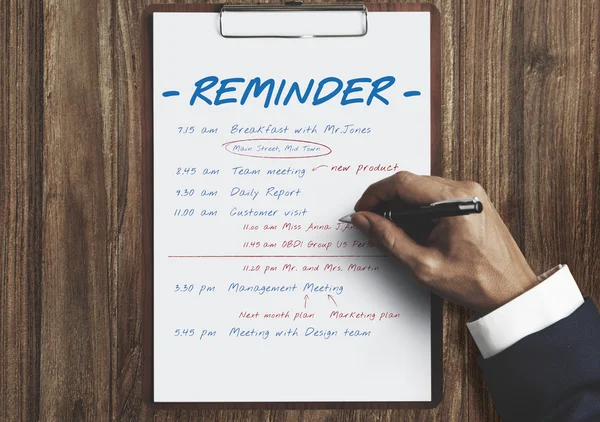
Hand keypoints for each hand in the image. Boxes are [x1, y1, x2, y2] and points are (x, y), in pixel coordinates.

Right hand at [352, 171, 537, 313]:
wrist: (512, 292)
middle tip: (372, 226)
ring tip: (392, 234)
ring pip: (421, 190)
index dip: (375, 195)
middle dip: (386, 203)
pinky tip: (412, 233)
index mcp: (455, 200)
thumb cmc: (476, 282)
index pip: (402, 182)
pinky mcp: (471, 203)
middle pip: (411, 184)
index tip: (361, 211)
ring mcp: (471, 194)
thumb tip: (363, 220)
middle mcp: (465, 190)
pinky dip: (418, 212)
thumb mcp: (423, 266)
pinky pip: (435, 198)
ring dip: (402, 208)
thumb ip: (388, 239)